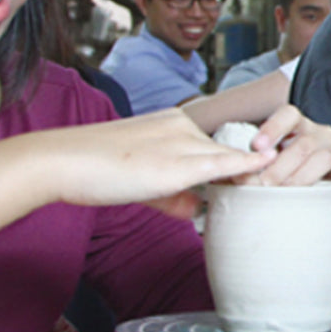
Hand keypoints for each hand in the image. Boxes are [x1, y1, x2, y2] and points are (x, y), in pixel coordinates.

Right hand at [33, 108, 280, 217]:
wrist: (63, 161)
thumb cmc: (94, 170)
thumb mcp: (140, 181)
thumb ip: (171, 195)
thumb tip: (193, 209)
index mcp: (172, 122)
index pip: (216, 141)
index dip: (238, 158)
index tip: (254, 173)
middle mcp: (181, 126)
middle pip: (228, 149)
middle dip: (247, 169)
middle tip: (267, 182)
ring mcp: (180, 142)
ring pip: (228, 156)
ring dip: (249, 173)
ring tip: (267, 186)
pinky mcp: (176, 163)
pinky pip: (221, 163)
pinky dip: (246, 165)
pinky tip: (267, 166)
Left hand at [240, 105, 330, 205]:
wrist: (321, 209)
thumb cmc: (290, 190)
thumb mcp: (269, 176)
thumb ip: (254, 170)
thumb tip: (229, 176)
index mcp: (297, 130)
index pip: (288, 114)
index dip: (273, 127)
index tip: (256, 147)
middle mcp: (320, 134)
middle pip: (303, 142)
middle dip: (281, 165)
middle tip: (265, 185)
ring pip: (326, 153)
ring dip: (306, 173)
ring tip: (291, 190)